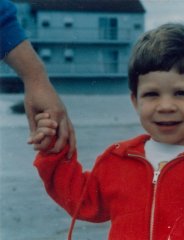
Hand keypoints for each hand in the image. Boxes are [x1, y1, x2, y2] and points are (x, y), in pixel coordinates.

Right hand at [4, 40, 75, 157]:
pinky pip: (51, 128)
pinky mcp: (54, 111)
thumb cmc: (36, 97)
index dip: (71, 143)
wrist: (35, 80)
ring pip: (62, 134)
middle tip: (68, 158)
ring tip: (50, 152)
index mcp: (62, 117)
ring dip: (56, 145)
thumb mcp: (35, 115)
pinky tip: (37, 142)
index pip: (70, 132)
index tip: (70, 153)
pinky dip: (44, 136)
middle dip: (71, 147)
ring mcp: (60, 114)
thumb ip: (36, 128)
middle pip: (71, 134)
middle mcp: (64, 116)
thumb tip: (33, 141)